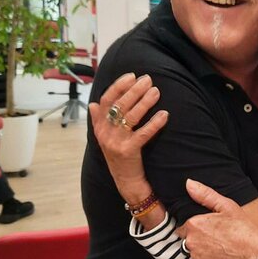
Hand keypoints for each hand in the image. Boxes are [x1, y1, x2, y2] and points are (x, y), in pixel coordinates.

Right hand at [90, 72, 167, 202]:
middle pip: (119, 105)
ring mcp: (116, 143)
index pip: (106, 100)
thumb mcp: (105, 138)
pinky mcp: (129, 151)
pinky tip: (164, 114)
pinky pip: (143, 133)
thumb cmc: (119, 156)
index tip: (131, 76)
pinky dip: (154, 122)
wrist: (125, 182)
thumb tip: (93, 104)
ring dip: (145, 102)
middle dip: (134, 90)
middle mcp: (105, 133)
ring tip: (156, 92)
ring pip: (131, 116)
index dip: (118, 86)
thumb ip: (99, 121)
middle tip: (148, 80)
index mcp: (99, 127)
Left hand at [182, 179, 257, 258]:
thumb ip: (205, 195)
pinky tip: (222, 255)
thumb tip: (189, 184)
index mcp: (194, 224)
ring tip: (220, 245)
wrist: (253, 255)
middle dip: (198, 237)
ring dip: (203, 249)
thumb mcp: (226, 206)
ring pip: (195, 251)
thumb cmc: (242, 230)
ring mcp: (197, 257)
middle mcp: (191, 242)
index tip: (208, 226)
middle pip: (189, 239)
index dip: (196, 225)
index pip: (184, 225)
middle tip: (216, 235)